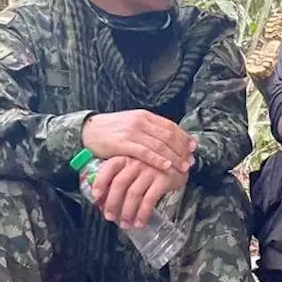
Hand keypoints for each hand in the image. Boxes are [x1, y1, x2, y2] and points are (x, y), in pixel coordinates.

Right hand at [81, 110, 195, 173]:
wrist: (88, 130)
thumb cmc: (111, 130)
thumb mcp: (131, 123)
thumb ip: (148, 129)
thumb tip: (167, 139)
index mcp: (144, 115)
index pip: (170, 125)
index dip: (183, 137)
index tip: (193, 147)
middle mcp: (140, 121)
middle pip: (168, 135)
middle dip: (182, 149)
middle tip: (191, 160)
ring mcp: (132, 132)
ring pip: (160, 145)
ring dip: (174, 157)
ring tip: (183, 166)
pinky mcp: (123, 144)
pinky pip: (145, 152)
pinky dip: (158, 160)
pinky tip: (167, 166)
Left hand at [88, 156, 187, 228]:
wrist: (181, 160)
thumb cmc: (153, 165)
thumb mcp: (135, 164)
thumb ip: (120, 176)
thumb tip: (101, 199)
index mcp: (127, 156)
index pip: (109, 168)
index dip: (100, 182)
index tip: (95, 197)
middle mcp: (137, 161)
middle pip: (120, 184)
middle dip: (112, 203)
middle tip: (109, 217)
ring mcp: (150, 170)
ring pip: (133, 194)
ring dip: (127, 212)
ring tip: (124, 224)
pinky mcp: (163, 179)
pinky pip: (149, 200)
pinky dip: (142, 213)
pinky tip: (139, 222)